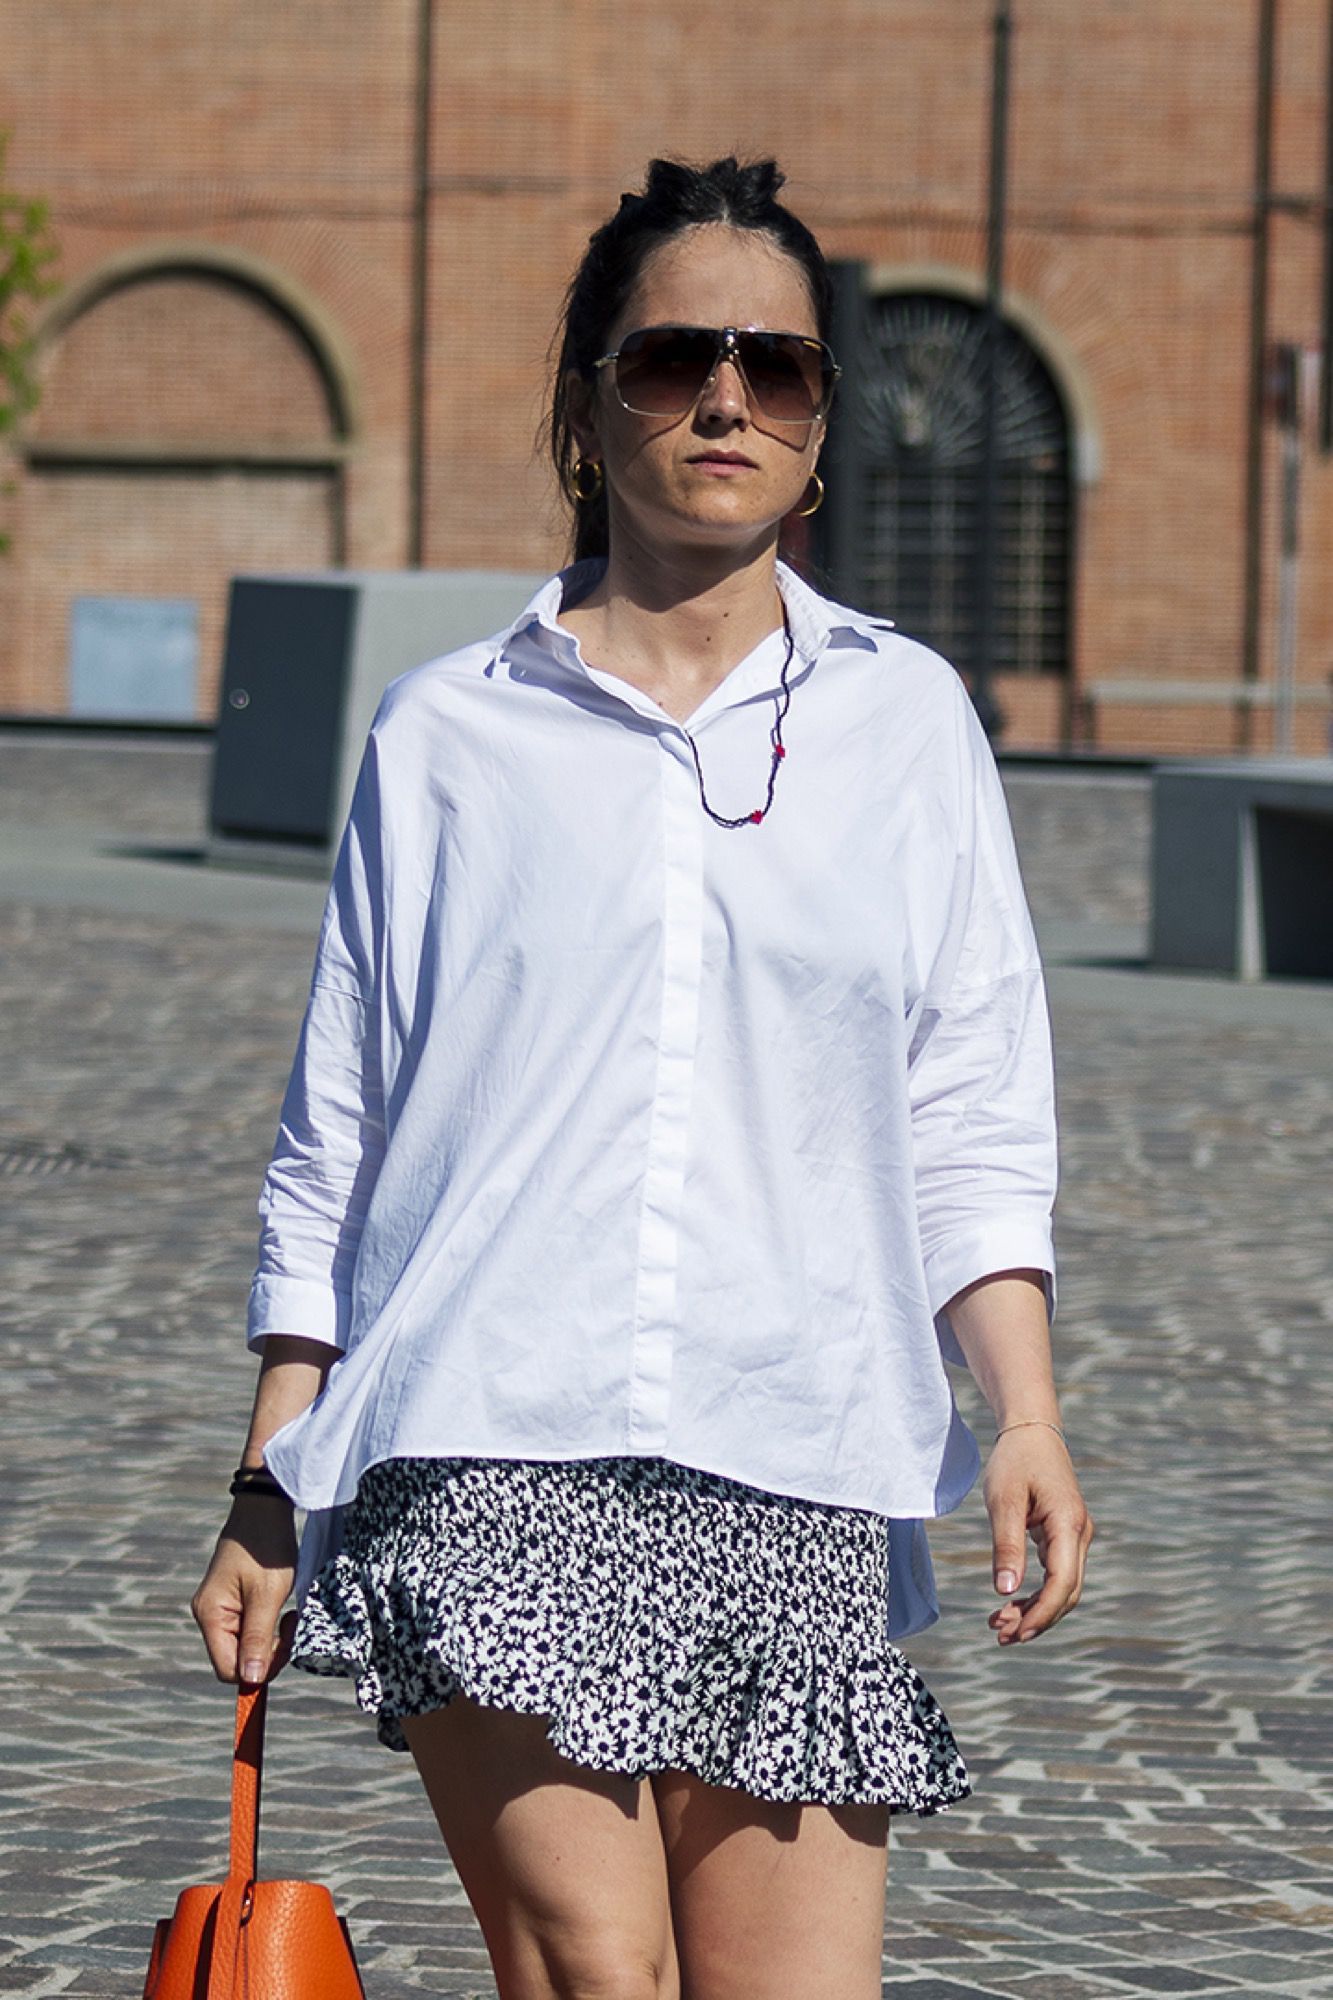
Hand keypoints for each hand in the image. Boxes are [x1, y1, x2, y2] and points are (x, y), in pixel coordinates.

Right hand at [191, 1497, 299, 1684]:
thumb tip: (250, 1681)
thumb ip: (258, 1639)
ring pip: (243, 1645)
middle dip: (267, 1653)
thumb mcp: (268, 1594)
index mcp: (210, 1615)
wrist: (265, 1507)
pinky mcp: (230, 1600)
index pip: (227, 1668)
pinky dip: (266, 1625)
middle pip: (235, 1659)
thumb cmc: (267, 1546)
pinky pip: (246, 1628)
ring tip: (287, 1612)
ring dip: (269, 1638)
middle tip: (290, 1624)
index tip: (286, 1646)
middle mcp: (208, 1614)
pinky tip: (279, 1607)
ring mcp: (218, 1607)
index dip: (257, 1671)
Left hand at [983, 1426, 1092, 1645]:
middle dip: (1036, 1619)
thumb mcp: (1003, 1500)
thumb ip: (1006, 1545)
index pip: (1062, 1583)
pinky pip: (1057, 1574)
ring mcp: (1075, 1535)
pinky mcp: (1065, 1536)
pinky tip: (1011, 1605)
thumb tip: (1004, 1591)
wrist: (1031, 1430)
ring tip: (999, 1626)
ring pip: (1063, 1587)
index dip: (1040, 1613)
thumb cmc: (1014, 1460)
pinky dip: (1037, 1594)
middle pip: (1066, 1591)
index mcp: (1068, 1523)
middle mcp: (1079, 1533)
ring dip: (1035, 1610)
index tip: (1013, 1632)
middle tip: (999, 1635)